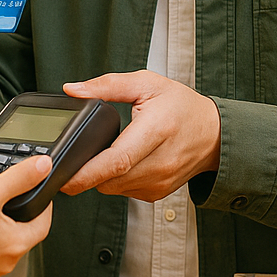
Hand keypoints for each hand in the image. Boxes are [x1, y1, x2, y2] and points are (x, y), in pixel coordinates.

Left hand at [59, 71, 220, 200]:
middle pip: (110, 179)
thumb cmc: (181, 106)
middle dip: (83, 173)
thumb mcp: (146, 83)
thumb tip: (73, 89)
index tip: (62, 174)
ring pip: (113, 188)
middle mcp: (160, 162)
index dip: (86, 171)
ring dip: (98, 176)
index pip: (117, 160)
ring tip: (98, 153)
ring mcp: (160, 182)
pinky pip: (123, 191)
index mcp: (157, 130)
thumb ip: (107, 85)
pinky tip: (118, 162)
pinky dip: (113, 179)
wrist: (214, 133)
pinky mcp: (157, 193)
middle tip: (67, 160)